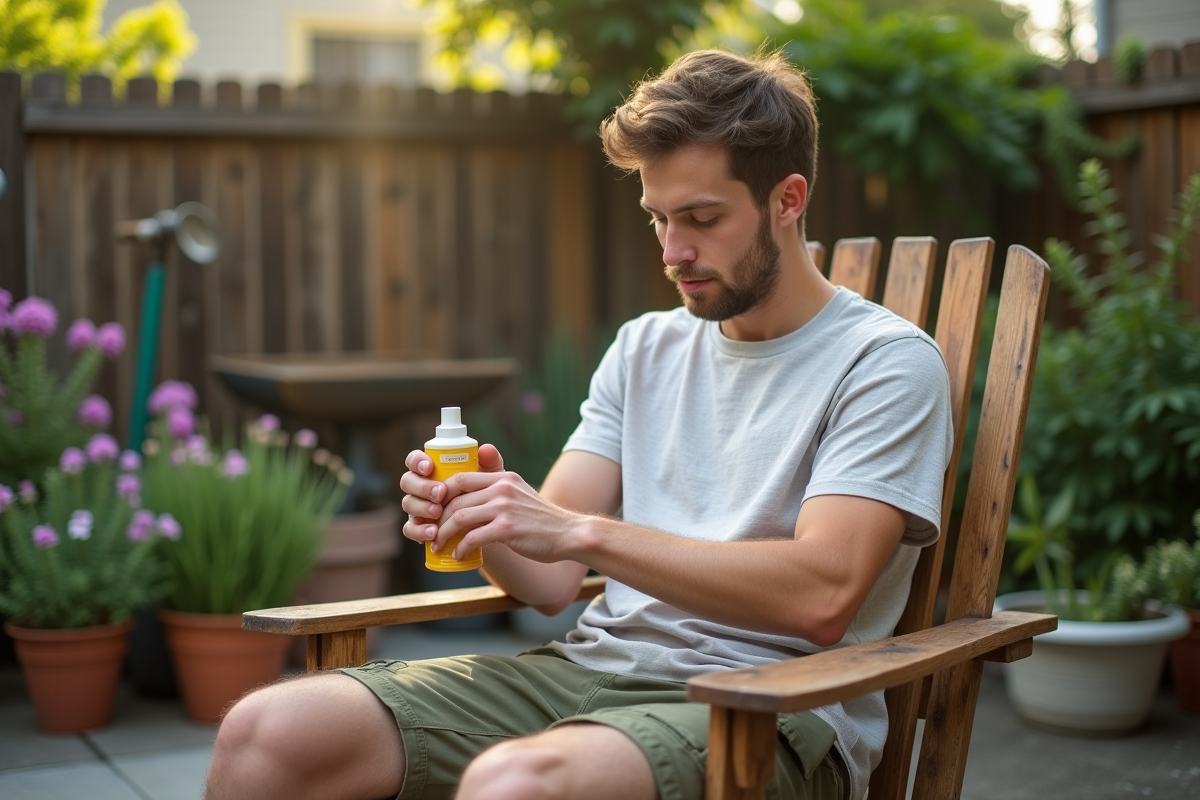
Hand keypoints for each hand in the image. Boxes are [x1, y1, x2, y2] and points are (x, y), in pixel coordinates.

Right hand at [399, 444, 504, 546]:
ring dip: (421, 507)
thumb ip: (489, 462)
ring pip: (408, 503)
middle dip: (422, 486)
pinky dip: (419, 530)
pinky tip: (433, 533)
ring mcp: (417, 507)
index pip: (415, 460)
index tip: (429, 467)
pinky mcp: (417, 527)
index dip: (417, 461)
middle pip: (407, 481)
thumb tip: (486, 449)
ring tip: (437, 512)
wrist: (486, 523)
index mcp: (431, 470)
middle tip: (440, 492)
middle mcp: (420, 487)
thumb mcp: (489, 478)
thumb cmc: (483, 493)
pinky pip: (410, 529)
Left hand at [433, 469, 583, 563]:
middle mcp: (502, 488)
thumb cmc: (542, 519)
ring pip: (459, 518)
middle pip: (456, 499)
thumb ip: (498, 493)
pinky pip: (472, 538)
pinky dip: (460, 548)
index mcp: (503, 477)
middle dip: (438, 518)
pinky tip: (459, 555)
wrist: (568, 534)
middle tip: (431, 532)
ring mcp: (504, 508)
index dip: (441, 493)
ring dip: (443, 534)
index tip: (435, 509)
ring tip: (439, 545)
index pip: (461, 478)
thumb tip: (470, 504)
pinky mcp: (506, 529)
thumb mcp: (520, 495)